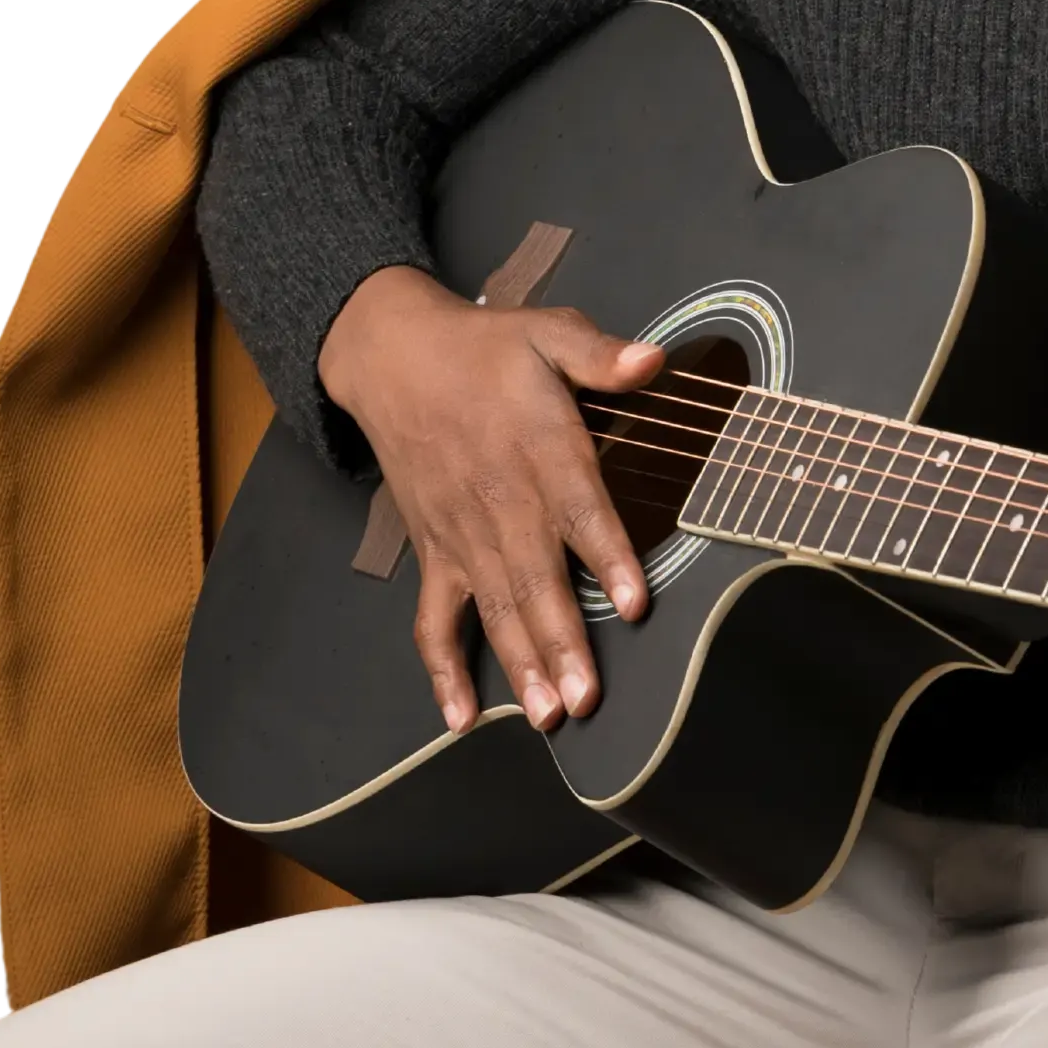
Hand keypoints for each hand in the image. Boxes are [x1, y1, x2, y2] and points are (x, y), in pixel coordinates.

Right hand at [318, 267, 669, 736]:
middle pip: (535, 579)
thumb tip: (653, 361)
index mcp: (538, 448)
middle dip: (563, 642)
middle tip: (587, 698)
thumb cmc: (484, 349)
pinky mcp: (434, 552)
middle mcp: (500, 501)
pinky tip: (460, 717)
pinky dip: (443, 669)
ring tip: (546, 716)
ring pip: (494, 608)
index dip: (609, 555)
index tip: (635, 600)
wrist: (393, 357)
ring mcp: (462, 535)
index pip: (580, 509)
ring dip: (520, 664)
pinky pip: (434, 619)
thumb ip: (599, 354)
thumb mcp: (547, 330)